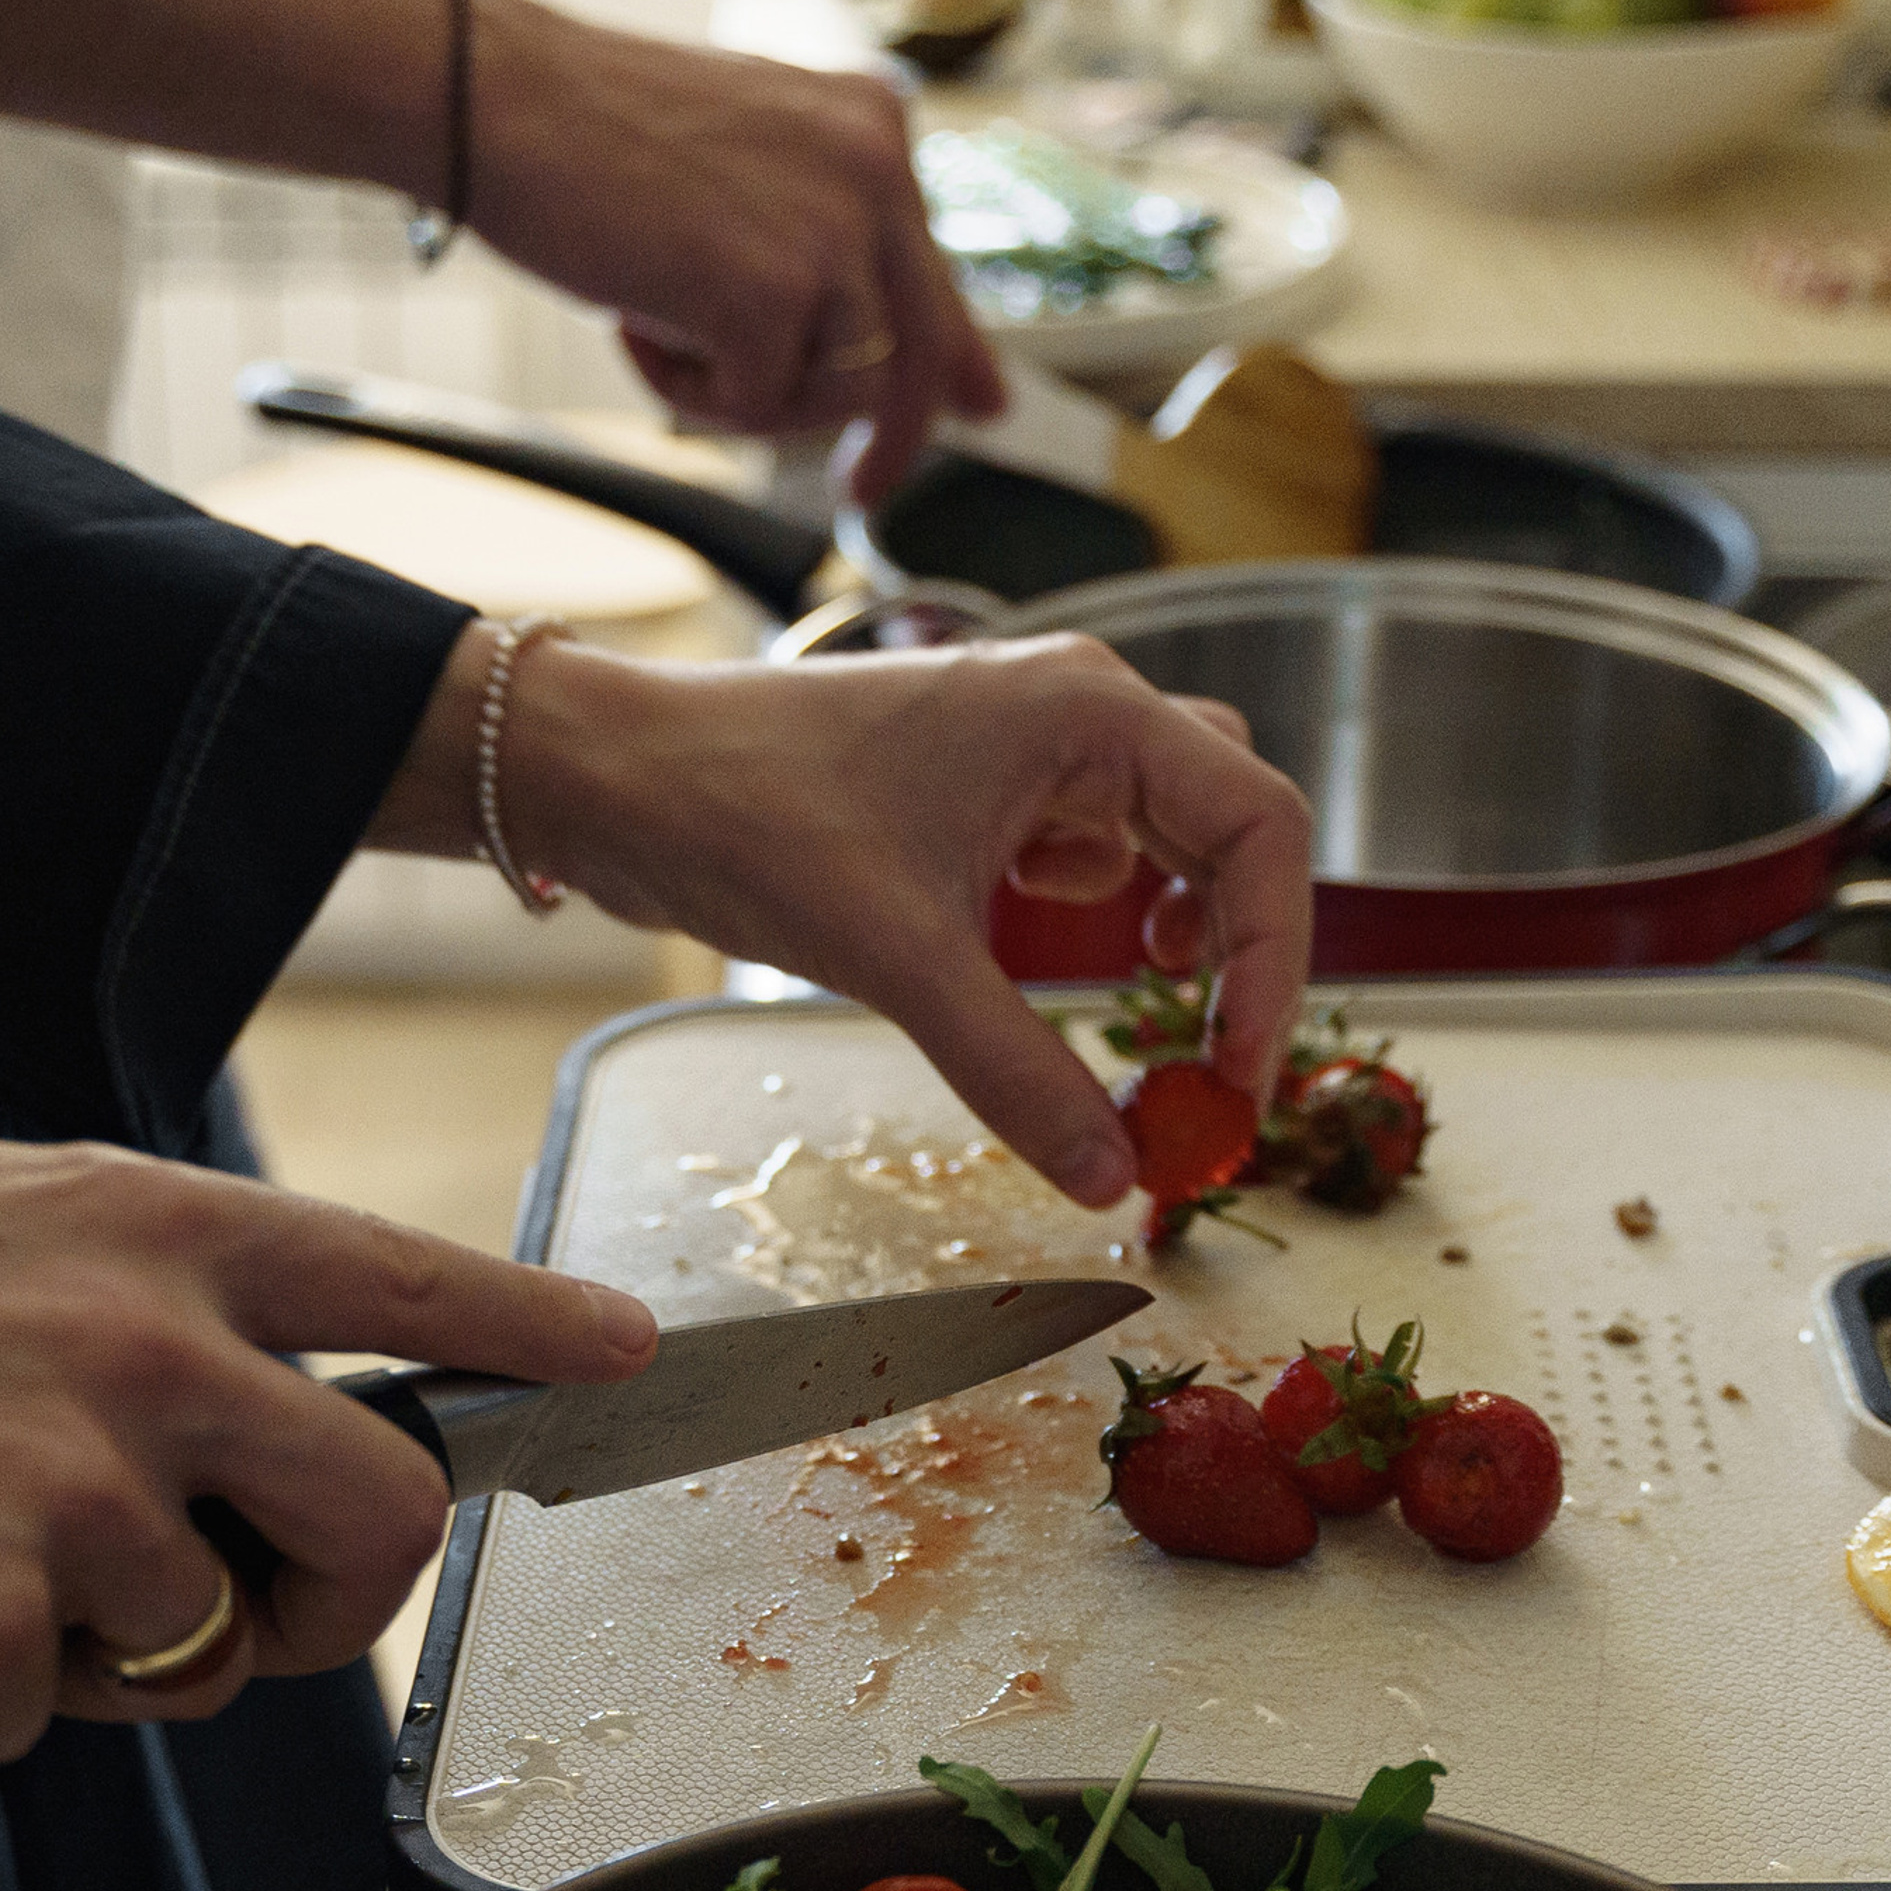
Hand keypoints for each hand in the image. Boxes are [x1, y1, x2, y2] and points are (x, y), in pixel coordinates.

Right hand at [0, 1122, 650, 1761]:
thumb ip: (125, 1294)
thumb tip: (227, 1394)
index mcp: (147, 1229)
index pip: (404, 1279)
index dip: (535, 1330)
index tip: (626, 1356)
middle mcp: (151, 1354)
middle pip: (386, 1524)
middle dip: (339, 1602)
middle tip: (240, 1609)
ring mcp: (74, 1502)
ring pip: (198, 1656)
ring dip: (91, 1651)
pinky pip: (29, 1724)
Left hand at [381, 630, 1311, 1204]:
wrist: (614, 777)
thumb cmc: (744, 814)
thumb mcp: (900, 960)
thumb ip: (1021, 1072)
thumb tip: (1115, 1176)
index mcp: (1088, 713)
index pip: (1260, 827)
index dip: (1276, 960)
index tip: (1241, 1074)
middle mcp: (1077, 713)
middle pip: (1233, 830)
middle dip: (1239, 953)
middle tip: (1210, 1073)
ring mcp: (1029, 749)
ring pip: (1168, 838)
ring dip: (1181, 929)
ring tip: (1151, 1015)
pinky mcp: (981, 790)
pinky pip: (1091, 851)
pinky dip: (1107, 919)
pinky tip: (1061, 969)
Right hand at [471, 0, 1007, 506]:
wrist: (499, 99)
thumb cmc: (596, 136)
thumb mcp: (748, 174)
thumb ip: (832, 245)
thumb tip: (912, 355)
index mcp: (874, 126)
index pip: (935, 273)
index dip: (957, 359)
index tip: (981, 411)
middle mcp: (876, 171)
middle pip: (918, 354)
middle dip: (892, 440)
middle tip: (860, 494)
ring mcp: (830, 231)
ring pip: (837, 393)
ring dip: (749, 394)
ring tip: (663, 324)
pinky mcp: (771, 292)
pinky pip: (756, 407)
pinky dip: (687, 392)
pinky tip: (634, 317)